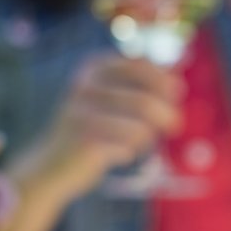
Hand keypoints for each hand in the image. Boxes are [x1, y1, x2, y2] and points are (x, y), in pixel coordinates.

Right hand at [30, 55, 182, 199]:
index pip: (143, 65)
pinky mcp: (84, 141)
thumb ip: (144, 83)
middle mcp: (85, 84)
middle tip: (174, 124)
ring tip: (138, 141)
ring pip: (141, 127)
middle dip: (167, 114)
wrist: (51, 165)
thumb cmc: (93, 128)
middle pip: (147, 100)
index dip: (165, 82)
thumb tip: (178, 74)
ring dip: (146, 136)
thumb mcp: (113, 97)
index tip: (175, 95)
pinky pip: (128, 146)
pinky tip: (121, 153)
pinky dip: (130, 151)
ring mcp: (82, 112)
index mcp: (95, 67)